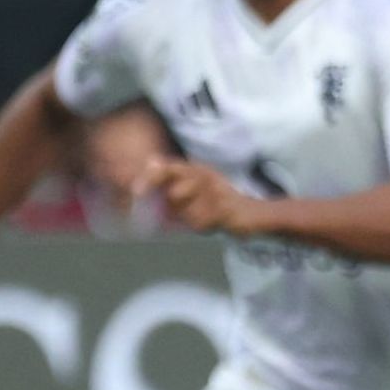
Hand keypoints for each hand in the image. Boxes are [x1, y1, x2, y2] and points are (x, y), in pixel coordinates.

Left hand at [151, 158, 269, 237]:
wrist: (254, 214)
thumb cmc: (218, 201)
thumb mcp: (194, 185)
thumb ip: (171, 177)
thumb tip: (149, 162)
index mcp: (198, 169)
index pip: (169, 168)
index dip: (151, 178)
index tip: (135, 192)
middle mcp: (207, 176)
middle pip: (175, 194)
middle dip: (175, 209)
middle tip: (183, 214)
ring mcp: (217, 192)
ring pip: (187, 213)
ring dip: (191, 220)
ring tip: (204, 217)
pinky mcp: (226, 209)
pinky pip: (201, 224)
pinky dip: (204, 228)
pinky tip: (214, 224)